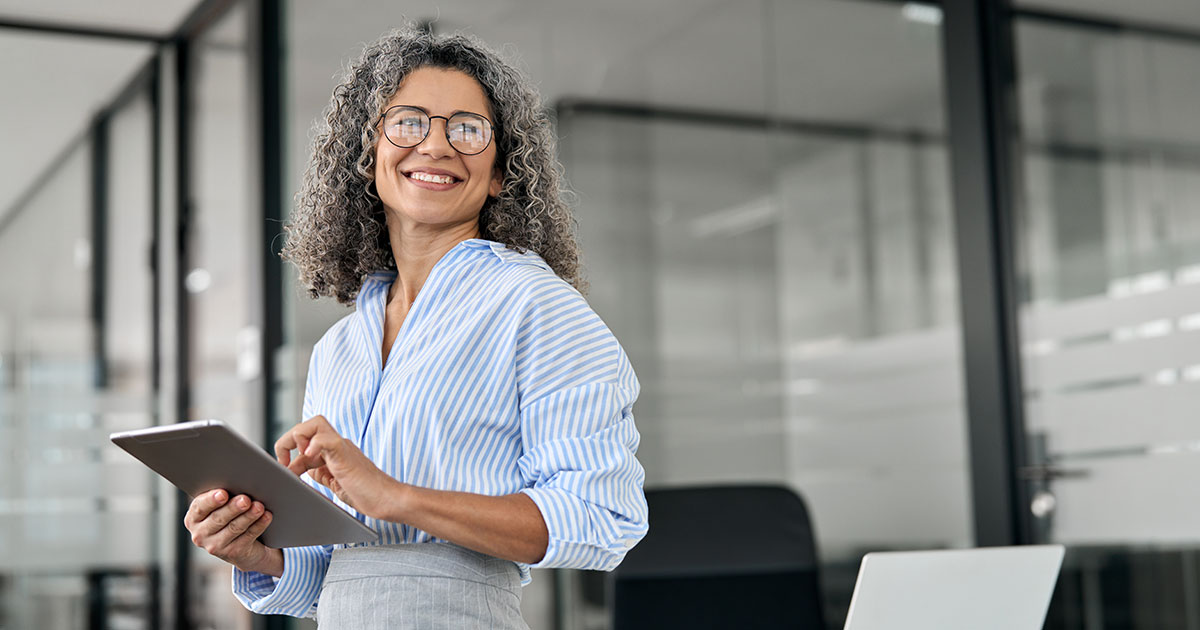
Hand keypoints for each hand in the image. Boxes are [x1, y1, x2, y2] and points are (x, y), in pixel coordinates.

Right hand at [183, 489, 281, 575]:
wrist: (240, 545)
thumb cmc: (229, 515)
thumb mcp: (221, 506)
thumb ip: (223, 494)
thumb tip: (239, 479)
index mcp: (193, 518)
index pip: (200, 507)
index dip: (211, 500)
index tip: (223, 493)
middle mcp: (200, 534)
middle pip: (218, 518)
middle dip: (233, 508)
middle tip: (245, 499)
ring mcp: (215, 546)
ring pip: (234, 528)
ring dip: (248, 516)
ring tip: (259, 506)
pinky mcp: (233, 553)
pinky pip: (248, 537)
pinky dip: (259, 525)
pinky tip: (266, 516)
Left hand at [275, 415, 401, 519]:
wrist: (387, 499)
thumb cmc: (366, 494)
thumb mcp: (334, 483)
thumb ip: (320, 473)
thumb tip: (299, 469)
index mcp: (332, 451)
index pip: (304, 442)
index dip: (288, 455)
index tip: (284, 473)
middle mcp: (336, 445)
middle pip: (307, 425)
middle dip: (288, 440)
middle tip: (283, 463)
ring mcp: (341, 447)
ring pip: (314, 423)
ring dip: (297, 437)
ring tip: (296, 459)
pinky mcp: (344, 453)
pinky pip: (325, 438)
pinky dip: (313, 444)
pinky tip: (309, 456)